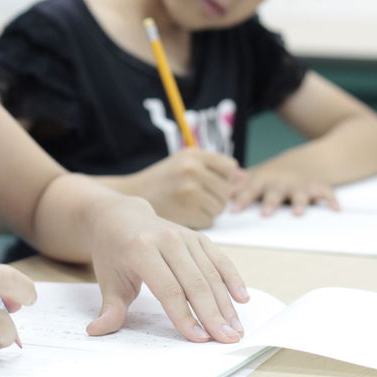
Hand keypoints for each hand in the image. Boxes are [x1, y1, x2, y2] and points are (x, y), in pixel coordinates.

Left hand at [84, 195, 248, 343]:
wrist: (120, 216)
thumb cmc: (113, 252)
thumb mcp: (108, 279)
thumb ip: (110, 308)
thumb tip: (97, 331)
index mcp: (141, 249)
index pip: (168, 288)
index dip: (184, 315)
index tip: (198, 339)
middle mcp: (166, 239)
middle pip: (195, 282)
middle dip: (213, 314)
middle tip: (227, 339)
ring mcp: (185, 236)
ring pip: (211, 273)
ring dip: (226, 303)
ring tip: (236, 329)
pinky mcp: (198, 237)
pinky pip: (219, 259)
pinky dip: (232, 278)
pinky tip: (242, 299)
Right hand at [122, 148, 243, 228]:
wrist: (131, 196)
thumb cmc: (162, 181)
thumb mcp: (186, 164)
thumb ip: (215, 169)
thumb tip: (245, 178)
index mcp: (193, 154)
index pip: (229, 168)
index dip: (221, 178)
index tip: (205, 182)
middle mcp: (192, 169)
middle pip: (226, 190)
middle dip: (215, 197)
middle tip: (193, 197)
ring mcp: (189, 191)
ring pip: (219, 207)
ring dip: (208, 210)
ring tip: (188, 205)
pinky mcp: (186, 212)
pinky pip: (209, 221)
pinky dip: (199, 221)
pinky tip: (183, 214)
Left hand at [229, 165, 338, 215]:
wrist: (306, 160)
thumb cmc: (273, 175)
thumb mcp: (254, 176)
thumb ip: (236, 186)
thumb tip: (212, 191)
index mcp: (263, 181)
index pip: (249, 190)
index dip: (241, 199)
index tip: (233, 210)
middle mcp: (281, 183)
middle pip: (274, 192)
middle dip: (270, 202)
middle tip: (266, 214)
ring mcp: (300, 184)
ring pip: (300, 193)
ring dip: (300, 202)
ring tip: (298, 212)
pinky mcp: (317, 186)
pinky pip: (326, 192)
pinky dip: (331, 200)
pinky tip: (336, 209)